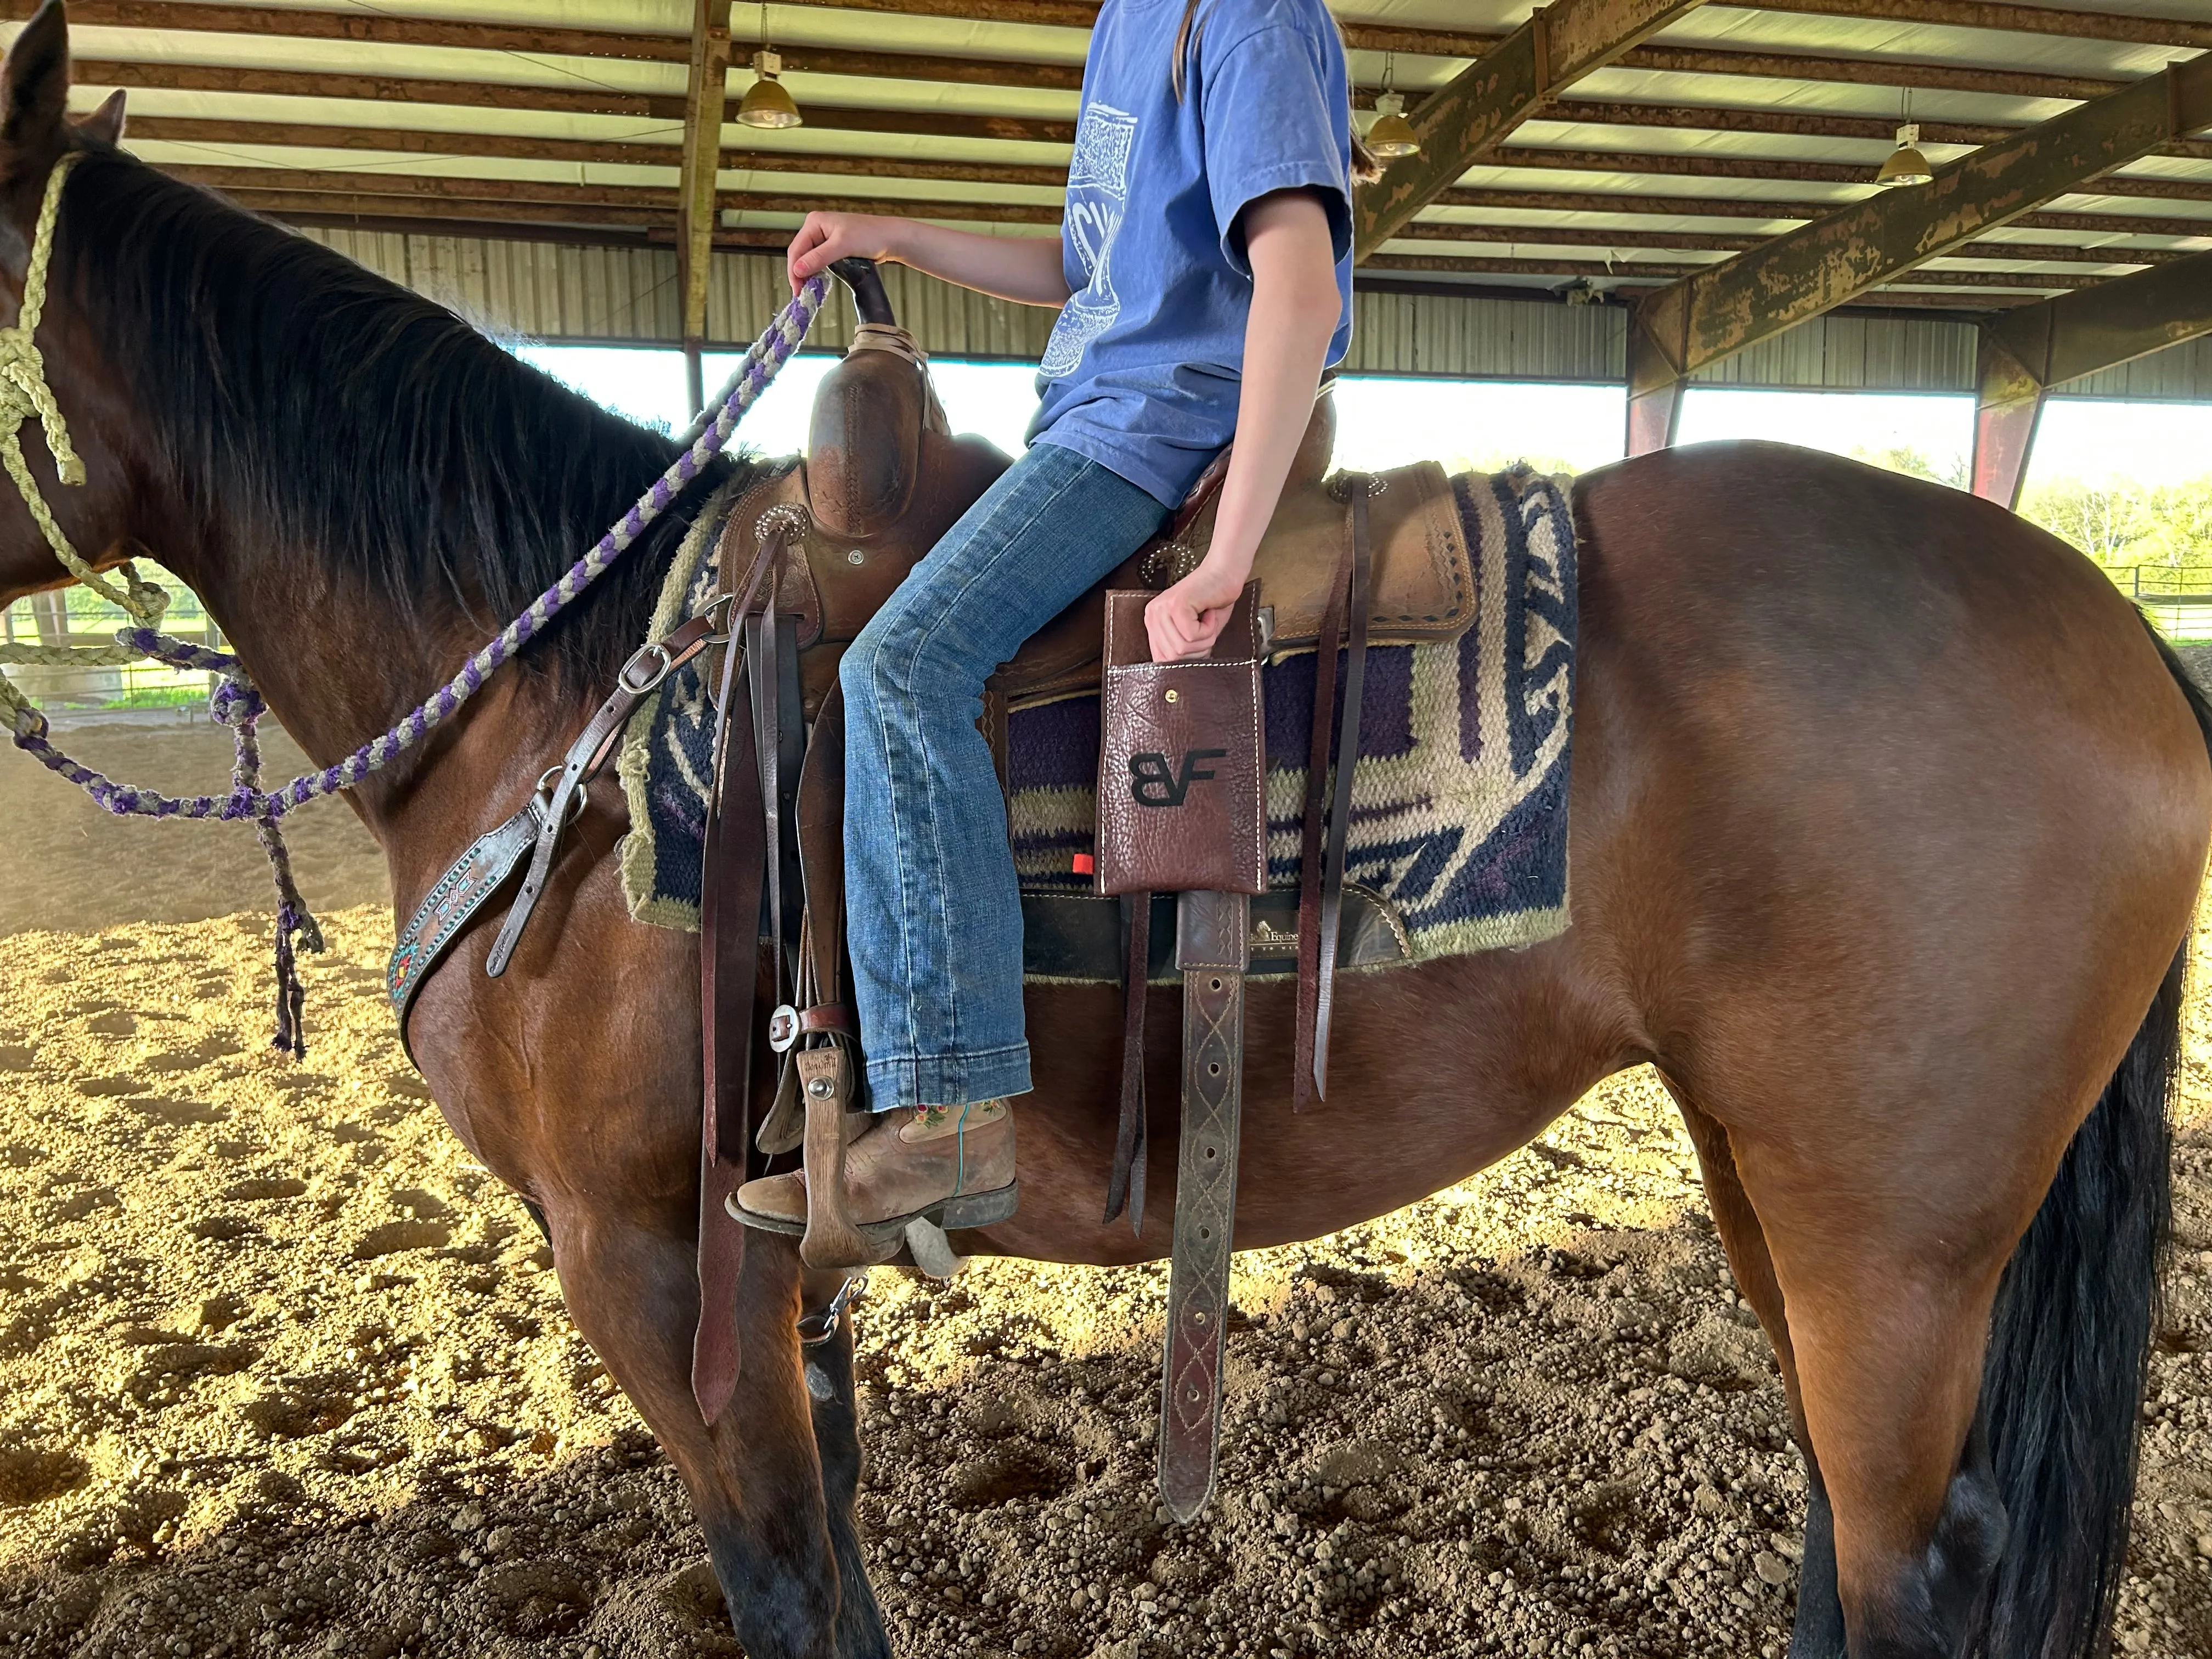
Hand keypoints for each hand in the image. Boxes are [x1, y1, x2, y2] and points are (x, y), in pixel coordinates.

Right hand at [786, 212, 910, 294]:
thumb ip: (819, 257)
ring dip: (807, 274)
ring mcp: (824, 238)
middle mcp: (817, 228)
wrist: (891, 238)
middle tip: (801, 293)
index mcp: (815, 222)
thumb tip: (798, 269)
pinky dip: (817, 272)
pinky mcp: (833, 247)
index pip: (796, 248)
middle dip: (799, 274)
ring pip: (808, 259)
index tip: (796, 289)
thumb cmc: (870, 236)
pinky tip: (817, 282)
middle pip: (800, 254)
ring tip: (807, 290)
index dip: (794, 270)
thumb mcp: (842, 246)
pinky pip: (819, 261)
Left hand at [1145, 554, 1249, 662]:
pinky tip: (1210, 612)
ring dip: (1205, 639)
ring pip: (1182, 648)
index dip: (1184, 659)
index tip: (1199, 646)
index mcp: (1153, 621)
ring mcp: (1162, 609)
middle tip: (1207, 629)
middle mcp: (1153, 615)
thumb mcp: (1195, 632)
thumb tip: (1179, 673)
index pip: (1160, 658)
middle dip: (1198, 649)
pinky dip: (1209, 629)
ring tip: (1209, 619)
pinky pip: (1192, 636)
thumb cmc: (1214, 601)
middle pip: (1172, 657)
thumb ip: (1183, 649)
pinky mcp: (1176, 605)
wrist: (1225, 574)